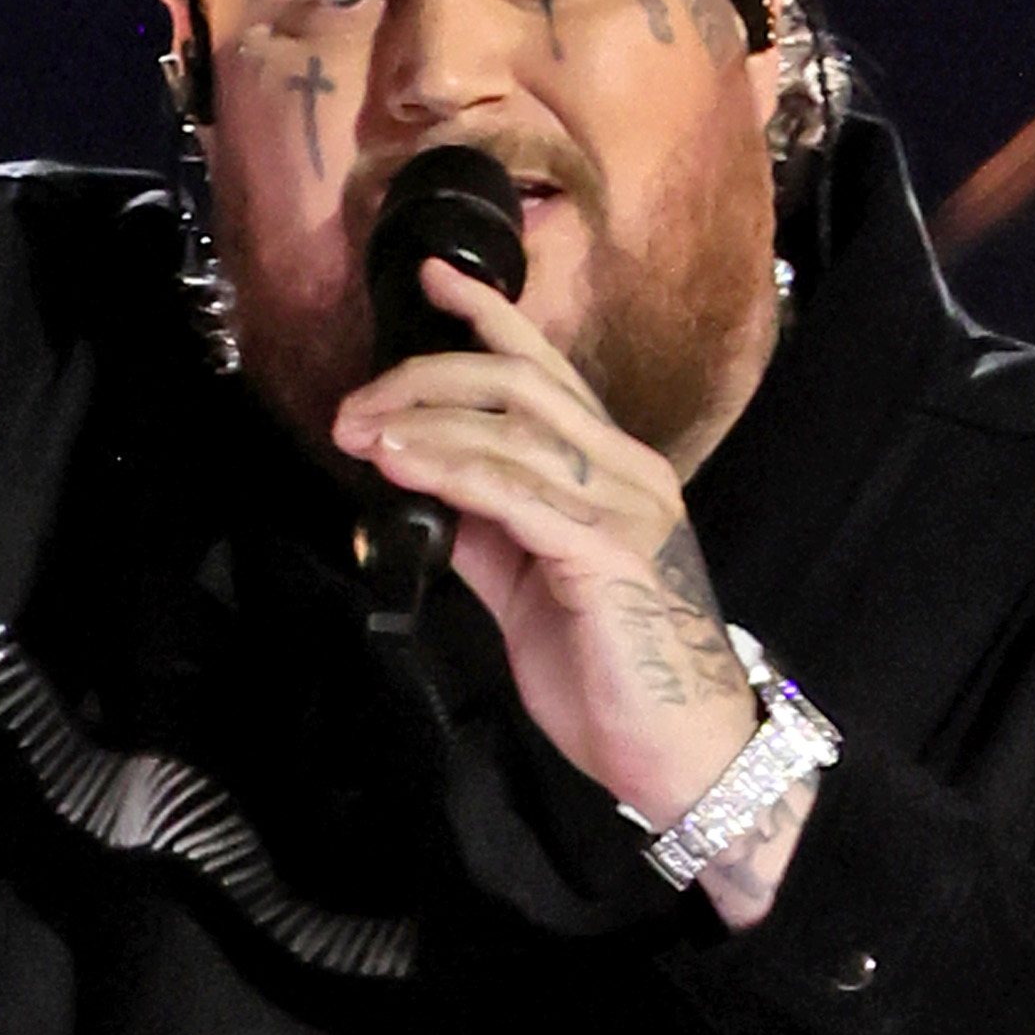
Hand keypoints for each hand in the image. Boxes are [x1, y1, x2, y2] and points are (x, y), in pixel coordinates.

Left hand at [330, 266, 798, 920]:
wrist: (680, 755)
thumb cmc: (615, 675)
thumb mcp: (532, 589)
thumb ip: (488, 533)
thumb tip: (426, 491)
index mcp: (614, 470)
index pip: (546, 371)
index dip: (489, 316)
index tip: (431, 279)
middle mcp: (627, 472)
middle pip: (520, 382)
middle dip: (427, 375)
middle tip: (355, 403)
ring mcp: (623, 509)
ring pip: (512, 429)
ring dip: (422, 423)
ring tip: (359, 431)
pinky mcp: (606, 554)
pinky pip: (515, 492)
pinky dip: (449, 471)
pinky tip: (400, 466)